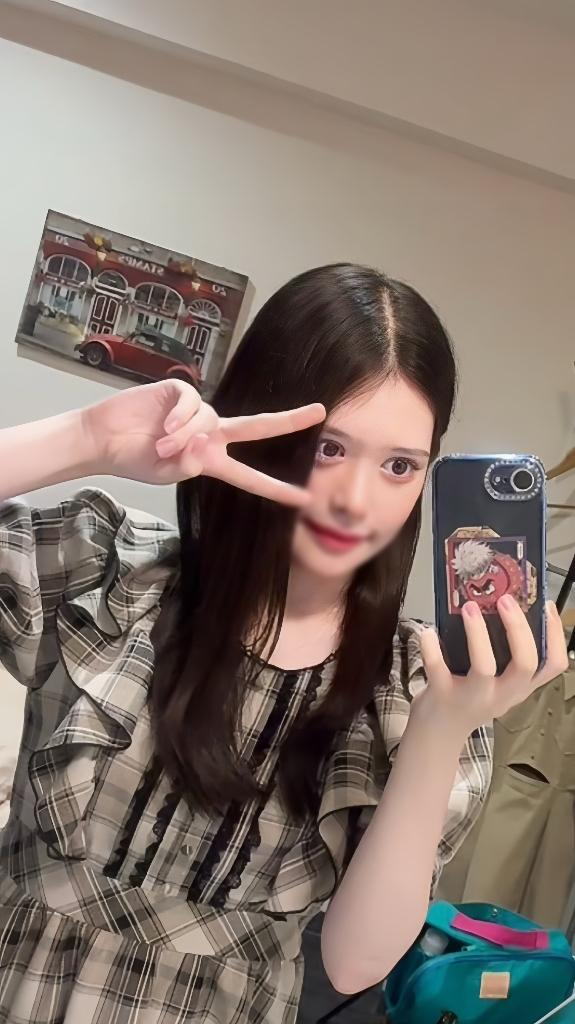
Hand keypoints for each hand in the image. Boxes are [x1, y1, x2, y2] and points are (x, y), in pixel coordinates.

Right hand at [83, 379, 324, 504]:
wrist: (104, 439)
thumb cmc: (135, 459)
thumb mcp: (167, 473)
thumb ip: (190, 464)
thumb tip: (203, 440)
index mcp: (211, 459)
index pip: (250, 476)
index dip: (276, 489)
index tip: (304, 499)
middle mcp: (211, 433)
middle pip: (257, 427)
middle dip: (288, 421)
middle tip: (321, 413)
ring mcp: (197, 411)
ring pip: (208, 420)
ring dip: (183, 436)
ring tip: (160, 446)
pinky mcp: (179, 391)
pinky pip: (192, 403)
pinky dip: (179, 418)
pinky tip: (163, 426)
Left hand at [417, 597, 568, 735]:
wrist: (439, 733)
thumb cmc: (468, 698)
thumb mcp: (498, 684)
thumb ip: (506, 656)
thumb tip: (508, 607)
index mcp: (519, 687)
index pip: (553, 666)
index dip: (556, 635)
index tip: (546, 606)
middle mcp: (502, 694)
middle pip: (525, 664)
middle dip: (517, 628)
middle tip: (505, 600)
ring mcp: (473, 697)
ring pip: (484, 668)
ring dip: (478, 634)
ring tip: (470, 608)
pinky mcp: (442, 695)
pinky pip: (438, 669)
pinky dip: (432, 648)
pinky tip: (428, 632)